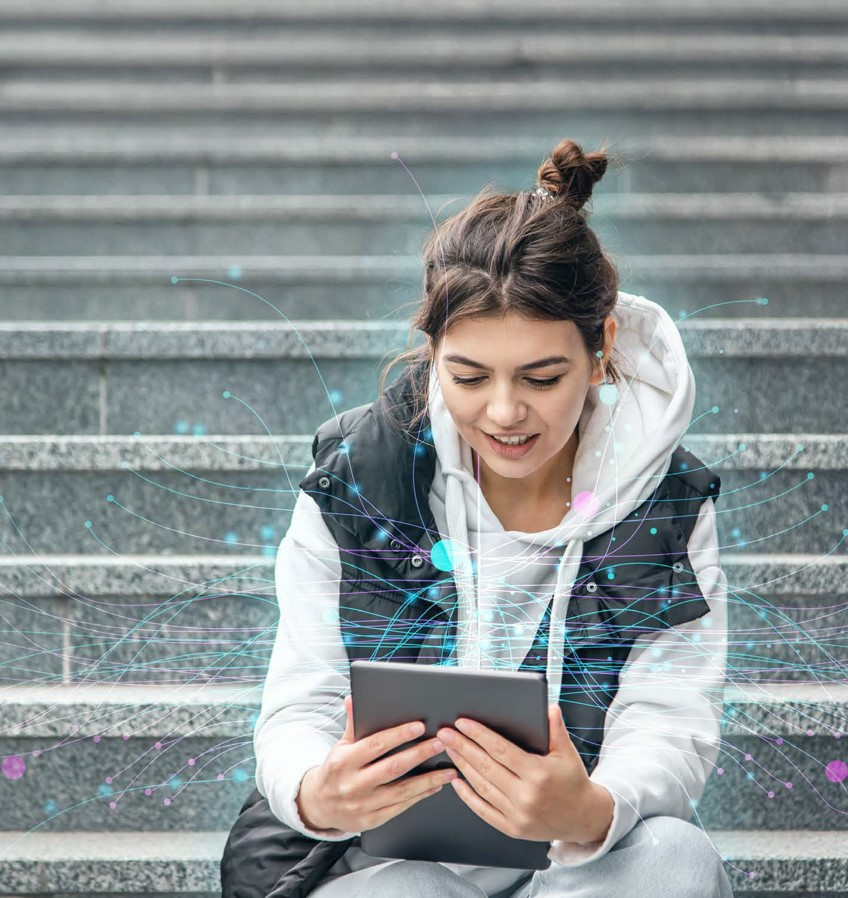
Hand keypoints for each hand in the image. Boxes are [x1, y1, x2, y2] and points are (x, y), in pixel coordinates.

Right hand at [295, 694, 458, 832]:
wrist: (320, 805)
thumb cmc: (335, 770)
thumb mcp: (340, 746)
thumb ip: (352, 724)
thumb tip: (353, 698)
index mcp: (344, 762)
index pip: (375, 745)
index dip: (398, 735)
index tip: (420, 726)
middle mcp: (353, 785)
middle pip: (392, 768)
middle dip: (419, 754)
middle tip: (440, 743)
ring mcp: (363, 805)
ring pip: (401, 791)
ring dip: (428, 780)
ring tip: (450, 769)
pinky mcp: (372, 820)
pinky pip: (401, 807)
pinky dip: (420, 796)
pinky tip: (435, 786)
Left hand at [436, 704, 614, 844]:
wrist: (583, 818)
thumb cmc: (573, 781)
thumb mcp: (568, 753)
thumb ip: (556, 729)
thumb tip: (549, 707)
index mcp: (538, 773)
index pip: (500, 750)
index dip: (479, 735)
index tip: (462, 723)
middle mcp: (525, 796)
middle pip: (486, 767)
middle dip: (462, 747)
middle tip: (445, 733)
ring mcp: (517, 814)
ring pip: (482, 786)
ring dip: (462, 766)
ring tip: (449, 749)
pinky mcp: (512, 828)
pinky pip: (484, 810)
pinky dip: (467, 796)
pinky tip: (456, 782)